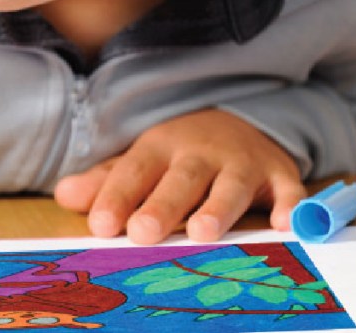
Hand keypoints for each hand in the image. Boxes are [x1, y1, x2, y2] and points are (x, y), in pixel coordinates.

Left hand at [54, 108, 304, 243]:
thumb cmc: (178, 156)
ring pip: (230, 185)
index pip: (133, 172)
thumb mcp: (141, 162)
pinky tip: (285, 225)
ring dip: (218, 207)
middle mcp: (200, 153)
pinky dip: (290, 205)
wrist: (239, 121)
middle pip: (179, 180)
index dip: (117, 197)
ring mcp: (241, 163)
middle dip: (161, 206)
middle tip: (143, 233)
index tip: (101, 224)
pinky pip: (288, 190)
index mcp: (159, 149)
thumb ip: (105, 182)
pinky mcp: (279, 175)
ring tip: (203, 232)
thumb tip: (65, 195)